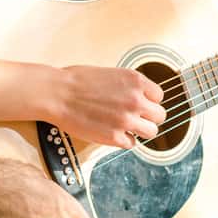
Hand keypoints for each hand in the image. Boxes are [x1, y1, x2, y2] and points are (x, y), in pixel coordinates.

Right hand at [49, 66, 166, 148]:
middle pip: (160, 115)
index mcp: (135, 81)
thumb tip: (140, 96)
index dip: (148, 100)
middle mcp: (135, 100)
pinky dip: (124, 140)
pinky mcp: (115, 137)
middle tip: (136, 117)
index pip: (159, 96)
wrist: (57, 94)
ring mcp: (126, 120)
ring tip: (127, 127)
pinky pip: (132, 144)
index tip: (139, 103)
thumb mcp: (110, 73)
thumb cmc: (77, 81)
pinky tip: (112, 132)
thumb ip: (129, 86)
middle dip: (148, 117)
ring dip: (140, 130)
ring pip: (151, 132)